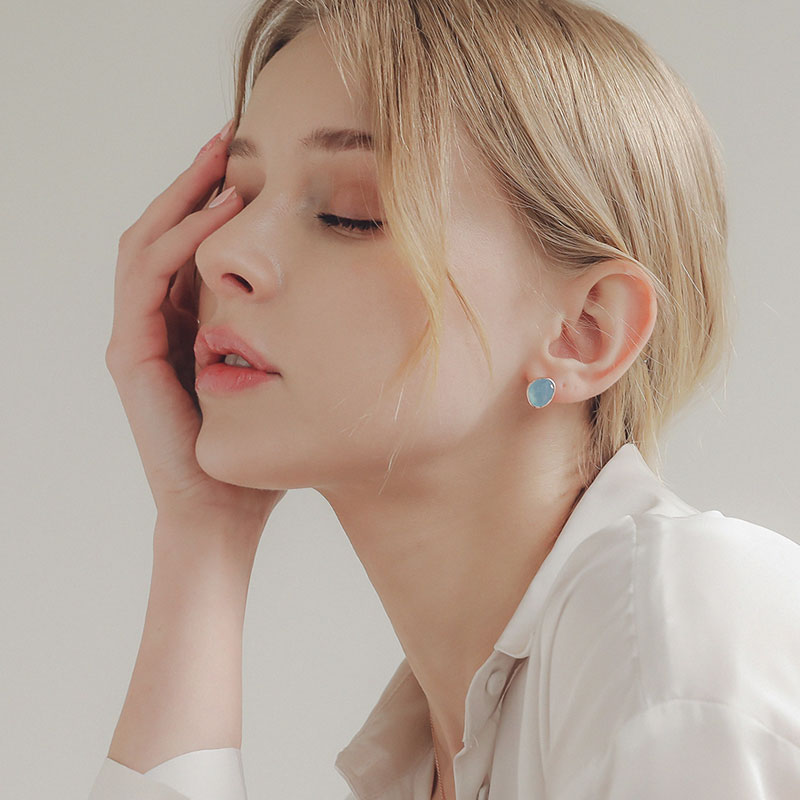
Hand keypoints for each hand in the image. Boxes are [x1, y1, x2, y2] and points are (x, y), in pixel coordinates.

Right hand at [105, 119, 285, 536]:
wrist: (227, 509)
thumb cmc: (262, 444)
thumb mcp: (284, 371)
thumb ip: (296, 329)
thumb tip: (352, 286)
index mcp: (188, 319)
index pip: (190, 241)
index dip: (214, 196)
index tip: (255, 160)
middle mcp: (158, 320)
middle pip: (165, 229)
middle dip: (196, 180)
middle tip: (230, 135)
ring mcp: (139, 337)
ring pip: (146, 243)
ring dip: (183, 198)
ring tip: (223, 161)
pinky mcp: (132, 357)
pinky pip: (147, 282)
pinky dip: (177, 242)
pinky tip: (215, 216)